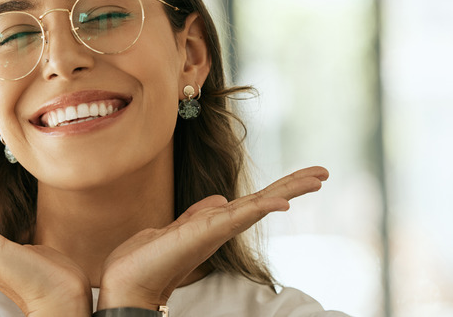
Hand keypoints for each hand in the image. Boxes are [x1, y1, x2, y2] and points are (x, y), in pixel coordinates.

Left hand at [97, 166, 328, 310]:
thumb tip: (219, 199)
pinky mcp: (207, 233)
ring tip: (318, 177)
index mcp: (216, 223)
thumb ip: (199, 214)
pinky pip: (240, 217)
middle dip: (294, 185)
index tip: (306, 176)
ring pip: (260, 205)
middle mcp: (222, 227)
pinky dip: (262, 208)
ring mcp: (217, 230)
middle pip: (265, 201)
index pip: (254, 200)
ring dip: (289, 190)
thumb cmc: (147, 258)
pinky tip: (283, 202)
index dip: (280, 188)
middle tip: (324, 173)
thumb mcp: (176, 227)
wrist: (127, 280)